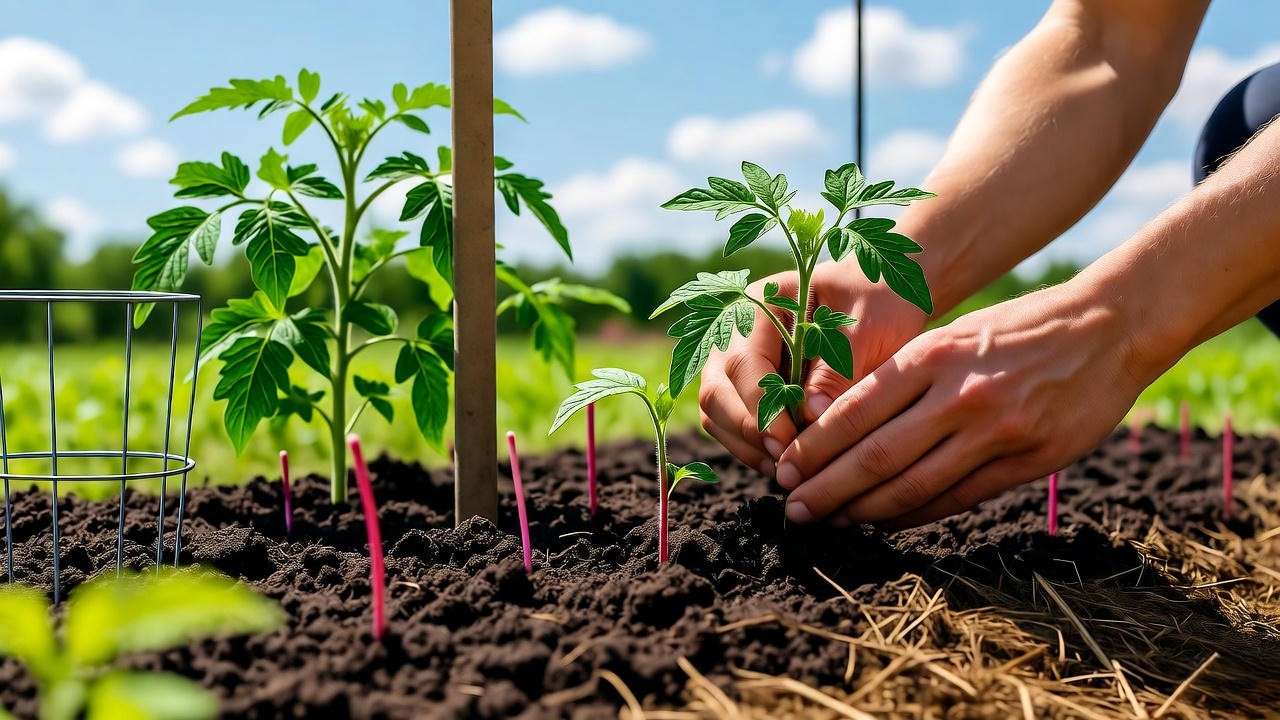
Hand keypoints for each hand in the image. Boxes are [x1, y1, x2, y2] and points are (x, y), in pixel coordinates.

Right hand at [697, 260, 928, 475]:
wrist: (884, 294)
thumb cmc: (880, 303)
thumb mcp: (867, 329)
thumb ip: (836, 371)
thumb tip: (808, 417)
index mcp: (763, 302)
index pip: (744, 363)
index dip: (763, 409)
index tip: (790, 442)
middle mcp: (736, 327)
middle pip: (717, 389)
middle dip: (749, 431)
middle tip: (787, 460)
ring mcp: (732, 356)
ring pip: (715, 410)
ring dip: (746, 444)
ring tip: (786, 466)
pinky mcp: (739, 382)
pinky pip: (726, 421)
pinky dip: (748, 446)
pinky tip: (783, 460)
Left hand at [776, 282, 1153, 527]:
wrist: (1110, 328)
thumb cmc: (1022, 326)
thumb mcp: (954, 333)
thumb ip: (906, 375)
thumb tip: (844, 421)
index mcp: (933, 356)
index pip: (854, 411)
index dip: (815, 448)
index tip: (785, 469)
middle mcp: (958, 395)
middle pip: (874, 456)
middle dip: (825, 488)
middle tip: (792, 510)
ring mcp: (994, 433)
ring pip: (912, 486)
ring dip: (863, 510)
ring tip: (830, 522)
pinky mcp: (1026, 462)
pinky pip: (956, 498)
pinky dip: (914, 514)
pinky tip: (885, 522)